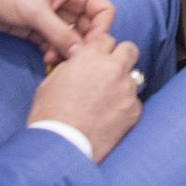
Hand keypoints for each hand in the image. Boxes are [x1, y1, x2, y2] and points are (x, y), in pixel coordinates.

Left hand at [0, 0, 116, 63]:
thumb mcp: (35, 11)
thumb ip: (60, 33)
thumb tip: (80, 53)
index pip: (103, 11)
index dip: (101, 31)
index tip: (90, 49)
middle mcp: (69, 1)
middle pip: (89, 28)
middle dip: (82, 45)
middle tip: (72, 60)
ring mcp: (54, 15)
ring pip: (72, 39)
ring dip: (66, 51)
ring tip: (53, 58)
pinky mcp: (40, 27)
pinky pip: (56, 43)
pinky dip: (53, 52)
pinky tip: (45, 56)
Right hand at [27, 35, 142, 160]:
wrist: (62, 146)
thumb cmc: (50, 115)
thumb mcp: (51, 81)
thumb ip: (71, 66)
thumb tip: (79, 64)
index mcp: (90, 56)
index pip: (106, 39)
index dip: (101, 49)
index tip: (97, 59)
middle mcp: (113, 68)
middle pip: (129, 49)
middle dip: (121, 58)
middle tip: (110, 72)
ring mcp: (126, 89)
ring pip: (133, 77)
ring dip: (123, 84)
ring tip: (107, 101)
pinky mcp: (134, 110)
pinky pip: (135, 102)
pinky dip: (125, 107)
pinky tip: (111, 118)